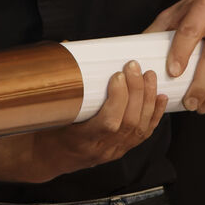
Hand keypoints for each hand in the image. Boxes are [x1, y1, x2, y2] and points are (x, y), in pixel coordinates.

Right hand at [0, 60, 166, 184]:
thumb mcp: (47, 110)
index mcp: (79, 141)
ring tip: (149, 76)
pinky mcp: (121, 150)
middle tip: (134, 67)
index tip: (117, 75)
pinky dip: (154, 115)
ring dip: (147, 99)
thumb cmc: (44, 132)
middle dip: (136, 91)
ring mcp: (112, 151)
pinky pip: (143, 135)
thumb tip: (67, 45)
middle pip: (128, 122)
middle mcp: (99, 149)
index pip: (108, 123)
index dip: (118, 99)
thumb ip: (60, 81)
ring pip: (139, 128)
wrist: (45, 159)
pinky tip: (160, 98)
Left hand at [146, 0, 204, 112]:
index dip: (181, 53)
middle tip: (190, 104)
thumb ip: (157, 33)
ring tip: (204, 107)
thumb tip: (134, 59)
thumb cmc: (200, 8)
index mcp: (204, 6)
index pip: (191, 32)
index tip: (173, 74)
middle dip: (201, 86)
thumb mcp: (175, 12)